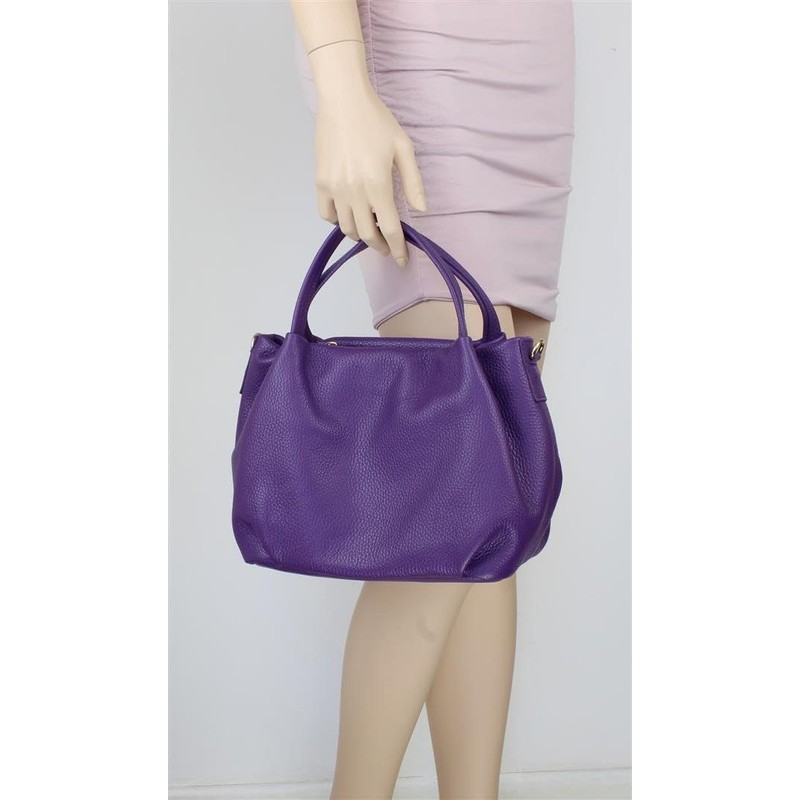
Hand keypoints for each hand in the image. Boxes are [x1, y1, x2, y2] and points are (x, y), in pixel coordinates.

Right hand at [314, 84, 426, 266]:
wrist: (343, 100)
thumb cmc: (377, 121)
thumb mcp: (404, 149)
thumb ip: (413, 183)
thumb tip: (421, 211)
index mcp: (378, 186)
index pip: (390, 229)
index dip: (397, 249)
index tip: (402, 259)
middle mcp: (355, 192)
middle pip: (368, 235)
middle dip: (380, 246)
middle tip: (387, 246)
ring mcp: (335, 189)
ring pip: (347, 228)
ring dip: (361, 235)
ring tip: (370, 229)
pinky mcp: (320, 183)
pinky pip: (327, 214)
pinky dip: (338, 221)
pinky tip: (349, 214)